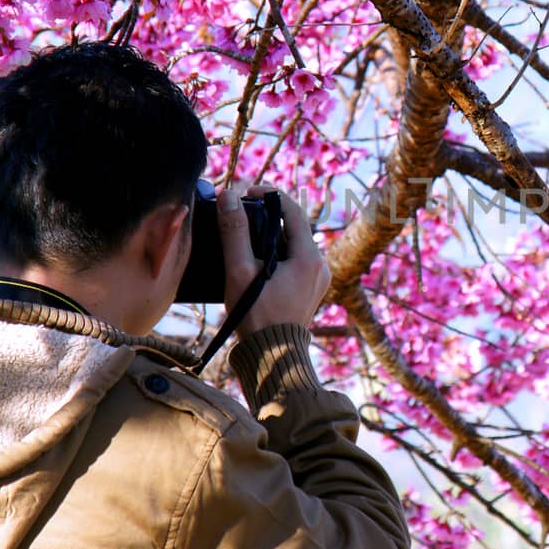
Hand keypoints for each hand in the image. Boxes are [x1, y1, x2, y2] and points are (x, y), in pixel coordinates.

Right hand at [218, 183, 329, 337]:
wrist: (272, 357)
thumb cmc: (257, 316)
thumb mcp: (240, 271)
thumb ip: (234, 232)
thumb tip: (228, 196)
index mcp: (309, 257)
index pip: (292, 210)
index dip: (268, 195)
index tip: (245, 192)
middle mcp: (320, 265)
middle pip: (292, 227)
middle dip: (265, 217)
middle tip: (239, 214)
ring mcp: (317, 279)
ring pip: (292, 245)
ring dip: (268, 236)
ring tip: (241, 237)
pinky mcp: (310, 290)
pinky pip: (293, 261)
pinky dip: (275, 254)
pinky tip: (252, 261)